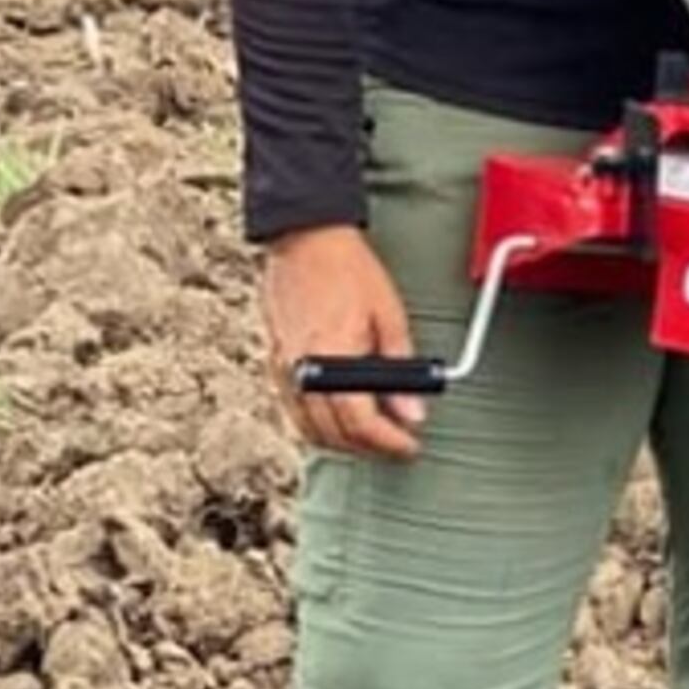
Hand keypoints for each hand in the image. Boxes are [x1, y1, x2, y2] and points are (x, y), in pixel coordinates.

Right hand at [260, 223, 430, 460]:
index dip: (387, 443)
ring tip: (373, 436)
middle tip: (396, 446)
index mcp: (333, 356)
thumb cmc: (347, 269)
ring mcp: (283, 369)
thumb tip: (413, 411)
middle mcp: (302, 369)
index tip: (408, 447)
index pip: (358, 422)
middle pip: (333, 433)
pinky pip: (294, 411)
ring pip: (310, 429)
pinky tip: (340, 419)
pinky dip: (319, 424)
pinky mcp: (275, 363)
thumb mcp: (390, 314)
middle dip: (368, 448)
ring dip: (343, 442)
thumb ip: (400, 367)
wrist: (305, 240)